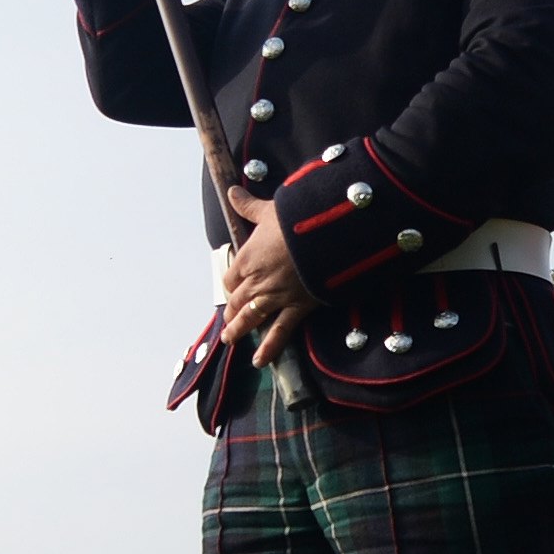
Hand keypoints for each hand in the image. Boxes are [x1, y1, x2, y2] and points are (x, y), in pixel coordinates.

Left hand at [217, 190, 317, 361]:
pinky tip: (259, 360)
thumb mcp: (269, 210)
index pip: (231, 276)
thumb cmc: (296, 218)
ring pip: (251, 318)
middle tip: (229, 320)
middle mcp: (257, 281)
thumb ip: (249, 206)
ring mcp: (275, 297)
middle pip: (238, 300)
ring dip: (238, 330)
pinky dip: (269, 348)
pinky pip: (279, 332)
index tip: (234, 286)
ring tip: (231, 340)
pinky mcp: (295, 308)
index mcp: (247, 258)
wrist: (325, 234)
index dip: (232, 283)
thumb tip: (232, 192)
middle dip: (233, 310)